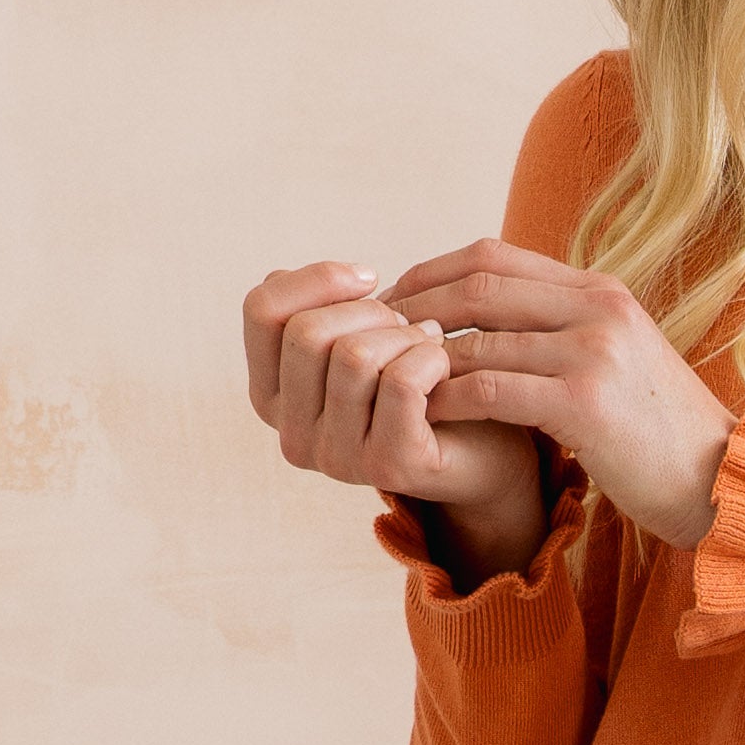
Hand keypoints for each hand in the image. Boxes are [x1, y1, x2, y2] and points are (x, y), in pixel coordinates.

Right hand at [242, 260, 546, 571]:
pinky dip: (430, 357)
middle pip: (306, 333)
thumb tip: (338, 277)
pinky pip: (399, 382)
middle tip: (407, 323)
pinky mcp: (386, 466)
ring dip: (404, 334)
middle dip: (369, 311)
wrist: (483, 447)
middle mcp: (292, 435)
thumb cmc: (417, 381)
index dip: (315, 278)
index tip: (367, 278)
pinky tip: (445, 366)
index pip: (261, 310)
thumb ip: (325, 306)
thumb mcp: (358, 333)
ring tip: (429, 343)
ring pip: (353, 355)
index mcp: (271, 395)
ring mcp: (336, 459)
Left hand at [383, 240, 734, 548]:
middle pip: (478, 286)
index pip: (494, 256)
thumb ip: (564, 331)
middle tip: (375, 335)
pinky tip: (428, 415)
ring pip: (480, 340)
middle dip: (416, 308)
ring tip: (392, 381)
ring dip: (426, 361)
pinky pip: (494, 389)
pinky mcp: (585, 405)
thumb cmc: (660, 431)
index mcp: (600, 290)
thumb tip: (496, 320)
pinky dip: (452, 399)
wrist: (718, 481)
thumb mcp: (618, 359)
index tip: (397, 298)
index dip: (433, 272)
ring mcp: (592, 353)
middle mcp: (597, 309)